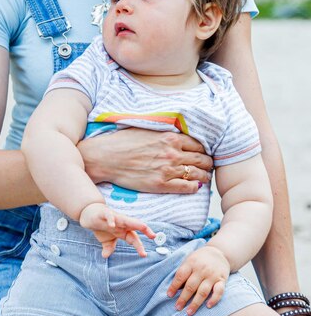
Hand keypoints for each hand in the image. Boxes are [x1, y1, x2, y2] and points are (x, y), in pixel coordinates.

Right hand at [79, 129, 212, 193]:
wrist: (107, 157)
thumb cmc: (124, 141)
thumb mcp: (147, 128)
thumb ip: (165, 132)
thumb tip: (176, 132)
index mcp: (170, 137)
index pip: (199, 144)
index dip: (204, 150)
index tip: (203, 153)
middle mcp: (173, 153)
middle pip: (202, 159)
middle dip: (207, 163)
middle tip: (207, 166)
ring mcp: (168, 169)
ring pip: (197, 174)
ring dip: (204, 176)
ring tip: (204, 177)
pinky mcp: (162, 184)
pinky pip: (187, 187)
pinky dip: (194, 187)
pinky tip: (194, 186)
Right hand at [79, 202, 155, 257]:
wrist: (89, 213)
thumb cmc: (101, 225)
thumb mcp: (105, 240)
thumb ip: (109, 247)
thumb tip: (105, 256)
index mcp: (123, 230)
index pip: (133, 238)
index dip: (139, 246)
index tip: (144, 254)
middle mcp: (121, 223)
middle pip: (135, 226)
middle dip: (145, 229)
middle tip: (153, 235)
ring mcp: (114, 217)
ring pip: (126, 219)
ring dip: (135, 223)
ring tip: (144, 226)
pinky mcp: (104, 213)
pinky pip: (109, 215)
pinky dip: (111, 220)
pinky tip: (112, 225)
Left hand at [167, 245, 229, 315]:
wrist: (219, 252)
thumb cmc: (200, 258)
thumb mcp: (190, 260)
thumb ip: (184, 272)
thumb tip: (177, 288)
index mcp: (191, 263)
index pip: (181, 275)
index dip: (174, 286)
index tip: (169, 295)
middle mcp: (201, 269)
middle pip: (191, 286)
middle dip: (183, 298)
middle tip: (178, 307)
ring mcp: (212, 275)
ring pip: (203, 291)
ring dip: (196, 303)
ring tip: (189, 311)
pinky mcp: (222, 280)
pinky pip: (219, 291)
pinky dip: (214, 299)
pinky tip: (208, 305)